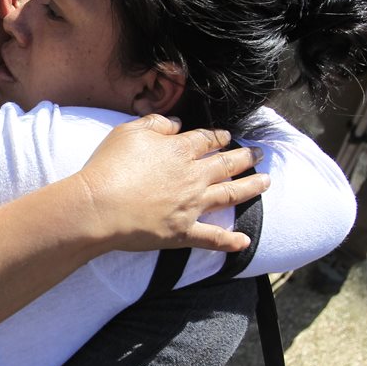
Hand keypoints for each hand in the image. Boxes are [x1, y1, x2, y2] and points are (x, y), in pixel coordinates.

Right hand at [75, 115, 268, 253]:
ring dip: (251, 188)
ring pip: (230, 194)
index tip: (228, 136)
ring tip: (267, 182)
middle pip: (226, 164)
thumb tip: (177, 124)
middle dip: (246, 158)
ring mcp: (192, 206)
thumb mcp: (128, 132)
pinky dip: (230, 241)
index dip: (219, 136)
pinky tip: (245, 241)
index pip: (207, 139)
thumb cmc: (109, 167)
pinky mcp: (184, 232)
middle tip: (260, 155)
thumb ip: (156, 124)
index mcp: (180, 150)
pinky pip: (213, 237)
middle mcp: (193, 176)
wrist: (99, 207)